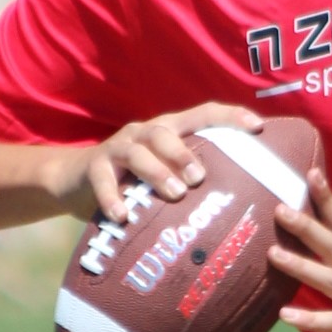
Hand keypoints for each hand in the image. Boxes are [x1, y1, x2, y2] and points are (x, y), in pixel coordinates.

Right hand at [65, 102, 263, 222]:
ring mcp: (118, 147)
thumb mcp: (162, 176)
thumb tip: (235, 209)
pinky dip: (113, 198)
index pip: (202, 114)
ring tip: (175, 194)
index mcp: (168, 130)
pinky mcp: (94, 166)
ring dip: (158, 172)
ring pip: (138, 152)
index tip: (257, 127)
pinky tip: (123, 217)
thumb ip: (189, 182)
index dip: (229, 117)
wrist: (75, 181)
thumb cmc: (133, 183)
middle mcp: (144, 133)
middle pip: (166, 132)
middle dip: (184, 154)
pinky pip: (103, 179)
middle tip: (200, 179)